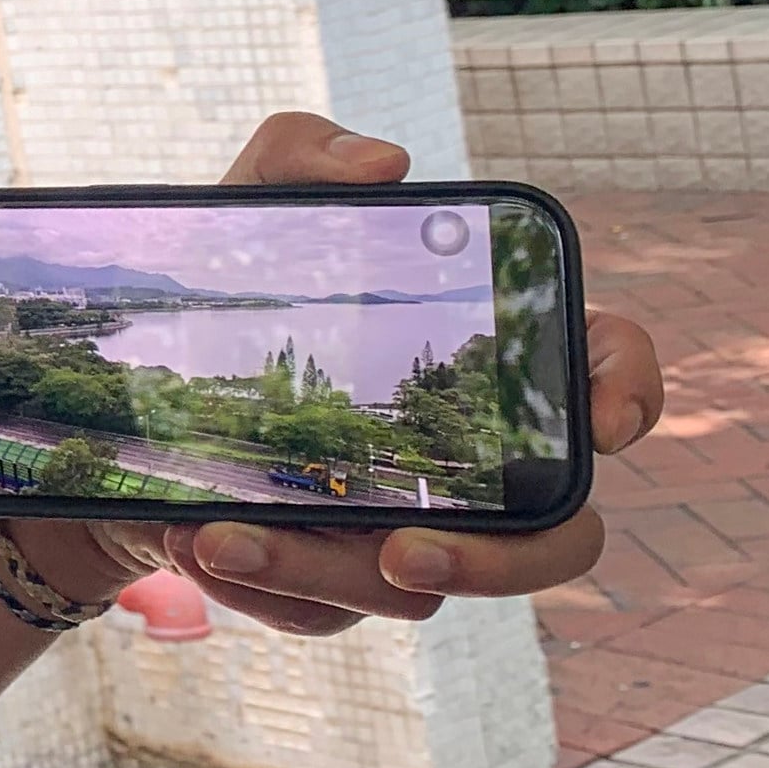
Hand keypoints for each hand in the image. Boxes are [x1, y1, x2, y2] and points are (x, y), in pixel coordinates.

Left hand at [9, 112, 664, 634]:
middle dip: (493, 566)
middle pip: (555, 541)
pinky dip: (259, 587)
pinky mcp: (338, 578)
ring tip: (213, 534)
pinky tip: (189, 539)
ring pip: (410, 592)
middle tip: (401, 553)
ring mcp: (415, 524)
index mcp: (485, 358)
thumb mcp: (245, 210)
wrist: (133, 393)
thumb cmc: (231, 289)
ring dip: (311, 571)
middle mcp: (474, 457)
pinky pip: (321, 611)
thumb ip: (305, 156)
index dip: (634, 392)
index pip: (605, 368)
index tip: (605, 422)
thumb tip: (385, 165)